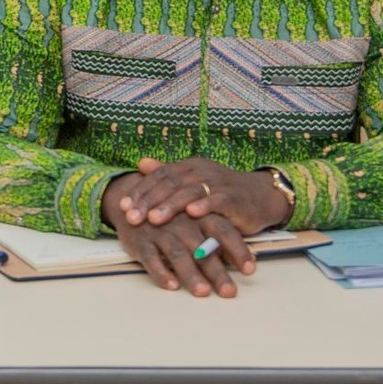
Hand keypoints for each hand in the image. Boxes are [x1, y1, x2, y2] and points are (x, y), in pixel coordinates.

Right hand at [103, 174, 255, 295]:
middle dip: (216, 272)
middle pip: (202, 248)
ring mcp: (160, 232)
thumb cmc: (173, 217)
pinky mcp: (140, 241)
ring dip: (190, 274)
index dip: (237, 250)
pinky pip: (150, 257)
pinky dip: (160, 272)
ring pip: (177, 254)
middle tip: (228, 292)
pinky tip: (171, 285)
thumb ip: (220, 238)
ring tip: (202, 292)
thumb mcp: (197, 220)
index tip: (250, 270)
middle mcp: (182, 223)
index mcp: (199, 216)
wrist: (133, 202)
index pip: (224, 232)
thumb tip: (250, 258)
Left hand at [111, 156, 292, 234]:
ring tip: (153, 220)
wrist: (260, 197)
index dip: (140, 191)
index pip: (158, 176)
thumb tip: (141, 163)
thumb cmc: (221, 193)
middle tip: (130, 217)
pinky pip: (217, 200)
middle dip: (148, 201)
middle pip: (169, 184)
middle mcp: (201, 171)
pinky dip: (204, 205)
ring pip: (189, 192)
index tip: (122, 207)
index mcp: (188, 167)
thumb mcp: (193, 183)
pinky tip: (191, 213)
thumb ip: (168, 174)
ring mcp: (218, 182)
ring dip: (169, 206)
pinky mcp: (234, 197)